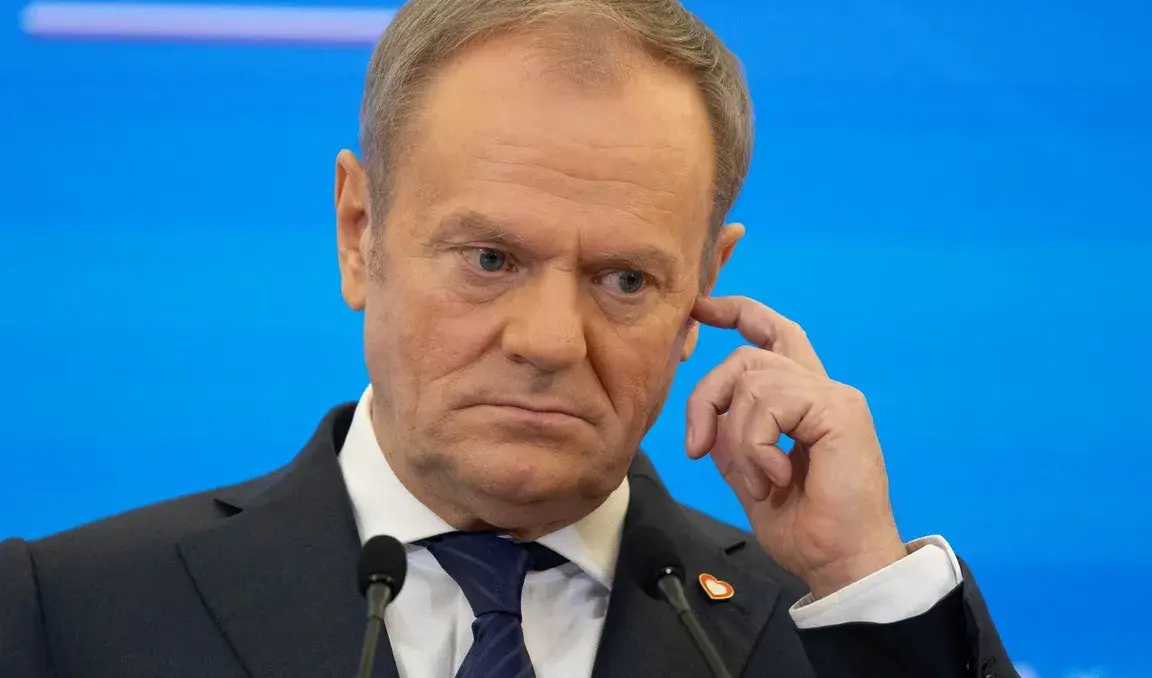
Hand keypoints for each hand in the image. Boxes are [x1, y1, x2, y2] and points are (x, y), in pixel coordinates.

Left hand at [686, 296, 906, 598]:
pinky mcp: (838, 410)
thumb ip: (731, 437)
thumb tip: (707, 417)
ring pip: (751, 381)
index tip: (701, 308)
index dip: (737, 313)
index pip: (773, 334)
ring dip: (738, 440)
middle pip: (745, 357)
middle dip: (706, 398)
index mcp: (804, 401)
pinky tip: (775, 477)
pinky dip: (756, 446)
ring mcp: (833, 396)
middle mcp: (822, 389)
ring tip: (758, 482)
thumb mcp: (748, 474)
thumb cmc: (805, 528)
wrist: (841, 564)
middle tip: (697, 449)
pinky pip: (769, 405)